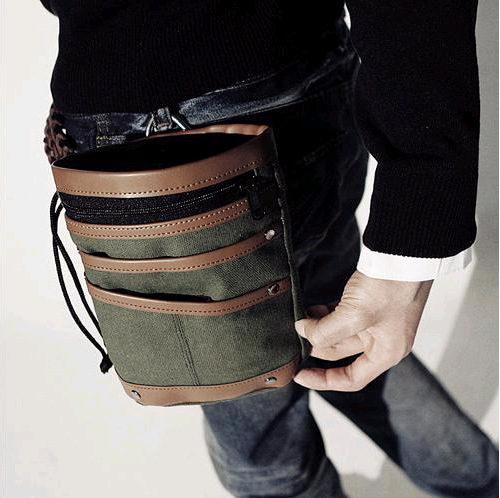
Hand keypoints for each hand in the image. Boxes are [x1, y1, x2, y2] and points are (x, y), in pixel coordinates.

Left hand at [293, 270, 432, 391]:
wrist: (404, 252)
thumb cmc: (390, 286)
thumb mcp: (354, 316)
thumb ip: (326, 331)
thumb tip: (302, 333)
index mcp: (386, 353)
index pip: (351, 379)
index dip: (323, 380)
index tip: (299, 375)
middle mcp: (383, 340)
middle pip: (341, 353)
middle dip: (317, 344)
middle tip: (293, 337)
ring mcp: (376, 321)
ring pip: (339, 332)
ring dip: (319, 328)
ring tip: (301, 319)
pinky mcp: (369, 303)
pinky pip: (342, 315)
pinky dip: (326, 314)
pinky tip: (313, 308)